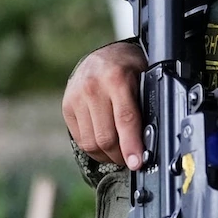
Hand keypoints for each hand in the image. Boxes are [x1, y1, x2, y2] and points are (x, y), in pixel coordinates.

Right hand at [62, 40, 147, 166]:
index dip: (131, 145)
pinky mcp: (67, 107)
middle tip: (132, 161)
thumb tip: (150, 140)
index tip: (137, 162)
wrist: (103, 55)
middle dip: (120, 155)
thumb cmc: (130, 68)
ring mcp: (76, 98)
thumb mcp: (145, 78)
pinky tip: (106, 148)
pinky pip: (80, 138)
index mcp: (117, 79)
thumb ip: (145, 104)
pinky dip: (94, 149)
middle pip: (105, 136)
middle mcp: (93, 88)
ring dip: (107, 155)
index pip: (125, 120)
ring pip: (91, 142)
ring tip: (120, 155)